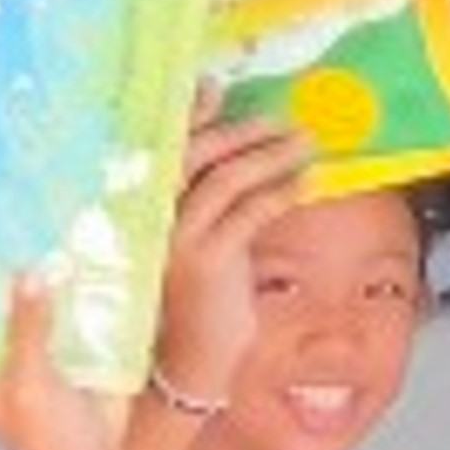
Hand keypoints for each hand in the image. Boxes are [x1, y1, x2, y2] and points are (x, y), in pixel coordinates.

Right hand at [153, 117, 314, 414]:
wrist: (189, 361)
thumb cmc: (199, 297)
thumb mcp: (199, 241)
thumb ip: (209, 197)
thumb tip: (240, 148)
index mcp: (143, 208)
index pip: (163, 148)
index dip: (188, 115)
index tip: (214, 87)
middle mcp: (151, 218)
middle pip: (195, 153)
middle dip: (240, 130)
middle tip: (281, 121)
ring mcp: (178, 238)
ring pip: (226, 178)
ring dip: (270, 155)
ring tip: (304, 144)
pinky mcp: (208, 260)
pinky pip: (250, 213)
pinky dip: (281, 192)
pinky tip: (306, 184)